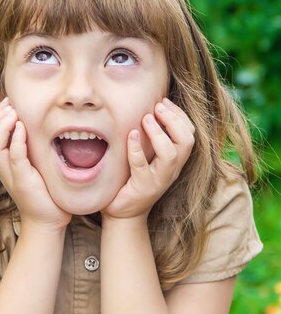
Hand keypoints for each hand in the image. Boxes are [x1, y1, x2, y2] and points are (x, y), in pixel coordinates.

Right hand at [0, 98, 71, 229]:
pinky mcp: (23, 181)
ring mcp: (10, 174)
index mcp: (2, 161)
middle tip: (10, 104)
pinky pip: (14, 157)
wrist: (47, 220)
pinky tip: (22, 128)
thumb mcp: (32, 162)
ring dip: (1, 126)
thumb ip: (26, 145)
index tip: (7, 101)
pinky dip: (16, 140)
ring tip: (14, 113)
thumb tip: (29, 121)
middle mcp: (2, 167)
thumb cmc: (43, 190)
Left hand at [101, 99, 194, 222]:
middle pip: (187, 142)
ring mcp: (158, 180)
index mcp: (175, 159)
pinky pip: (142, 167)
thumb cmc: (133, 178)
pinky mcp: (142, 188)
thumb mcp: (147, 155)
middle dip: (174, 120)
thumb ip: (152, 137)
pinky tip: (131, 135)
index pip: (189, 133)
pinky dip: (137, 149)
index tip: (163, 100)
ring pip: (171, 155)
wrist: (124, 213)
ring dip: (159, 133)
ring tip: (145, 118)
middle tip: (157, 106)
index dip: (180, 115)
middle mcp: (172, 169)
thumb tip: (148, 106)